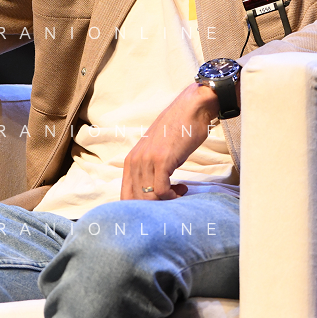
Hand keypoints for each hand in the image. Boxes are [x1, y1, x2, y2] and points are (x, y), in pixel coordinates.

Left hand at [121, 83, 219, 199]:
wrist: (191, 109)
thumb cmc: (178, 131)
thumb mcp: (157, 152)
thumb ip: (150, 169)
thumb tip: (153, 192)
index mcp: (131, 161)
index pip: (125, 195)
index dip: (140, 207)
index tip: (158, 206)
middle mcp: (135, 161)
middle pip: (135, 200)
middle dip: (154, 206)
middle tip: (171, 200)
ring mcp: (147, 161)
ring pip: (148, 197)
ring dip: (165, 201)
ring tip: (179, 192)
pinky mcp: (162, 160)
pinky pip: (161, 190)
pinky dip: (173, 196)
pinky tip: (183, 189)